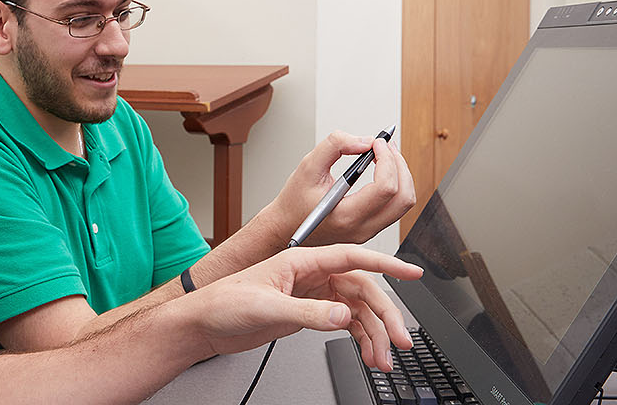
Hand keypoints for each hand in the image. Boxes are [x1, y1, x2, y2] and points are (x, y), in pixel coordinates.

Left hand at [188, 245, 421, 371]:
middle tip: (401, 341)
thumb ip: (307, 312)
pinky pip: (344, 323)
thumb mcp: (266, 307)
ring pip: (356, 311)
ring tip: (383, 359)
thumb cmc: (223, 303)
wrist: (204, 324)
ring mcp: (312, 294)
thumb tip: (342, 316)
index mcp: (302, 261)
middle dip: (385, 317)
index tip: (412, 273)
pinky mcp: (308, 313)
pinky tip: (367, 354)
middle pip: (362, 291)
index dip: (386, 264)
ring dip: (373, 334)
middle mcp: (311, 275)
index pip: (353, 258)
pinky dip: (359, 339)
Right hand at [263, 131, 416, 246]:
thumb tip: (364, 141)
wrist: (284, 227)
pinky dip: (396, 185)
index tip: (377, 143)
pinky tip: (382, 170)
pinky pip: (395, 207)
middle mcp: (362, 229)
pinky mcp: (370, 228)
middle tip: (385, 146)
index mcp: (346, 216)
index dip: (387, 160)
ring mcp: (368, 231)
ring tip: (385, 155)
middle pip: (404, 197)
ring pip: (405, 203)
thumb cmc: (294, 201)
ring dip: (401, 175)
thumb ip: (334, 146)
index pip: (385, 188)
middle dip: (399, 165)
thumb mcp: (307, 167)